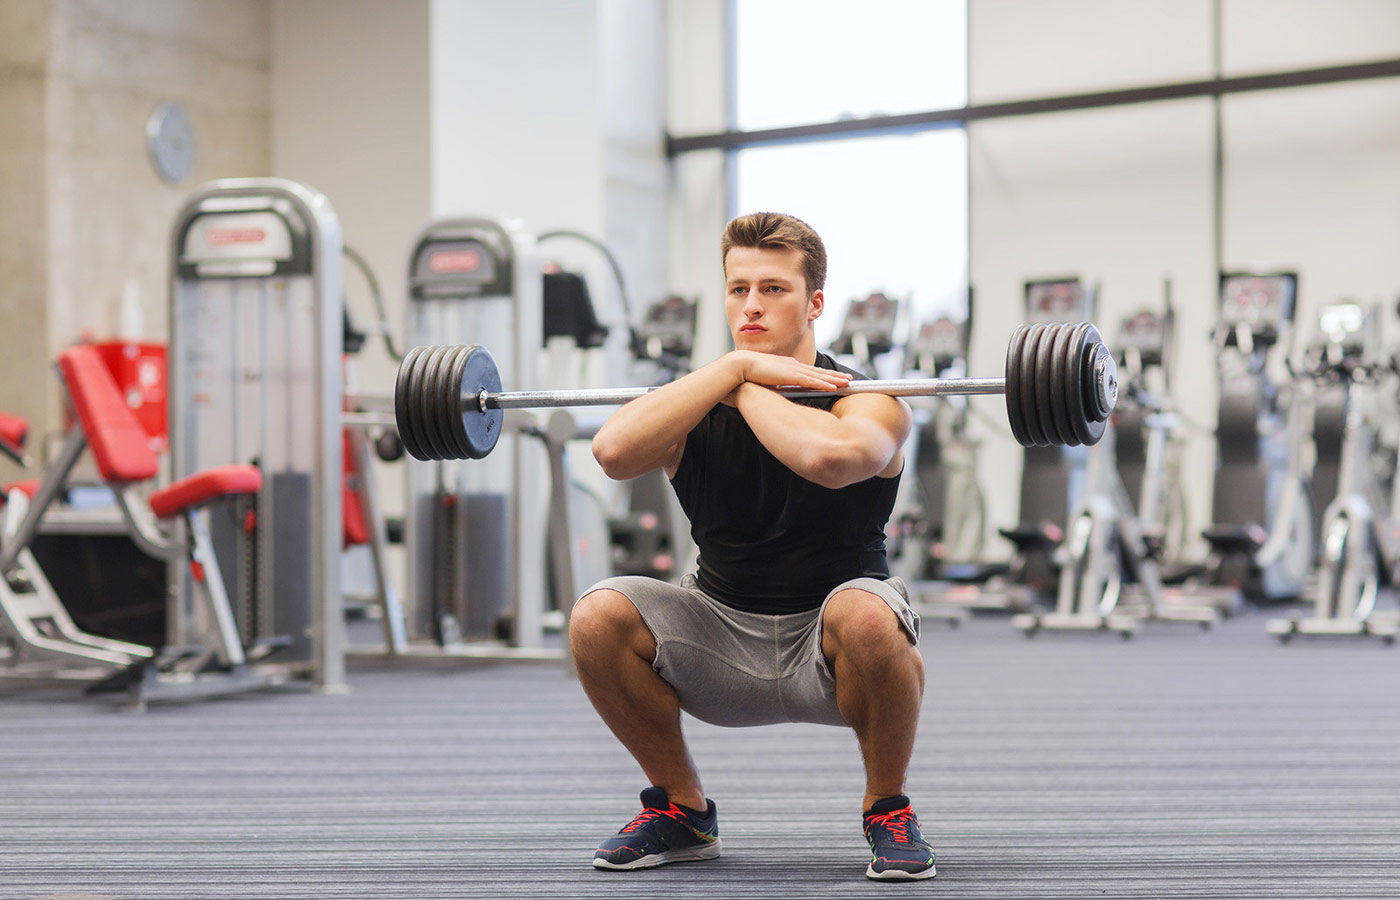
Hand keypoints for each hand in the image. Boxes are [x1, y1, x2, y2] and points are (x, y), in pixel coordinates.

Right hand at [729, 350, 851, 391]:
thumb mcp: (764, 381)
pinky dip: (825, 384)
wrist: (740, 365)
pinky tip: (835, 387)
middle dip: (834, 376)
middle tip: (848, 378)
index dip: (822, 375)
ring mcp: (794, 370)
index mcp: (787, 366)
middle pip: (819, 372)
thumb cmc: (747, 374)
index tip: (832, 378)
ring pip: (820, 376)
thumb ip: (772, 386)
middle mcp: (793, 366)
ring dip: (835, 379)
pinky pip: (813, 381)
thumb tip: (773, 393)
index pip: (809, 372)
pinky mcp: (792, 376)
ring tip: (847, 382)